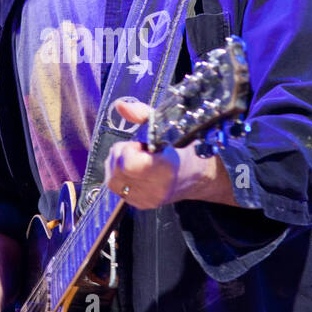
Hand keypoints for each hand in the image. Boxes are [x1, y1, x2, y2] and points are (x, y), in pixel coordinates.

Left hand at [104, 99, 234, 208]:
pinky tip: (137, 171)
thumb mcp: (168, 126)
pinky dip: (121, 176)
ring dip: (119, 165)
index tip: (142, 144)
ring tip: (140, 160)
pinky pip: (116, 188)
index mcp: (166, 170)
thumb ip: (142, 114)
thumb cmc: (185, 149)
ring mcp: (147, 200)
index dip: (130, 149)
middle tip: (141, 151)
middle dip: (123, 154)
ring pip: (112, 179)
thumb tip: (120, 105)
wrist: (199, 177)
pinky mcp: (140, 205)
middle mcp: (155, 190)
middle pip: (116, 169)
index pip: (129, 164)